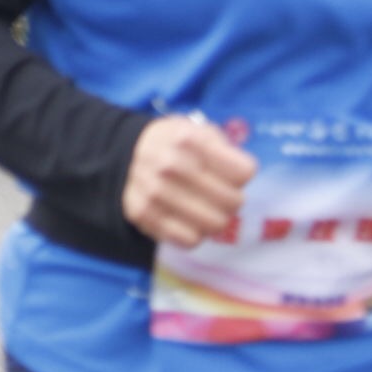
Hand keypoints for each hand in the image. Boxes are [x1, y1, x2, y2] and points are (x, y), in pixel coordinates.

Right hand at [121, 112, 257, 251]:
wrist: (127, 153)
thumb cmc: (176, 145)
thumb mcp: (199, 131)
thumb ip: (226, 149)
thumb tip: (243, 176)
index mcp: (188, 139)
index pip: (244, 172)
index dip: (241, 175)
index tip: (230, 173)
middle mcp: (170, 164)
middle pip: (233, 201)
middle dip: (232, 200)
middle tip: (221, 196)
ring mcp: (154, 191)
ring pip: (214, 224)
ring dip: (215, 219)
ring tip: (206, 209)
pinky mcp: (142, 214)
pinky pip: (190, 240)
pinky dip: (194, 233)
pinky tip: (187, 220)